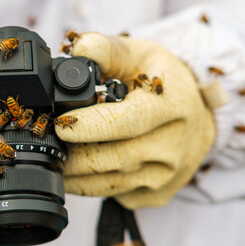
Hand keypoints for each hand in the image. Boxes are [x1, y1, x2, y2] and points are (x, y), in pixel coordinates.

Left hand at [55, 33, 214, 207]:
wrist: (196, 114)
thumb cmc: (162, 81)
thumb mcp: (138, 54)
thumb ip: (106, 49)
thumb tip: (79, 49)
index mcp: (170, 106)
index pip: (124, 122)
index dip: (88, 126)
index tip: (60, 125)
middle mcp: (173, 146)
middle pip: (110, 158)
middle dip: (71, 154)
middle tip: (49, 143)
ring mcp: (167, 175)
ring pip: (108, 184)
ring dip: (75, 175)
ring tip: (56, 158)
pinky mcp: (159, 194)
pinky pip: (115, 196)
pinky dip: (91, 186)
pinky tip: (82, 169)